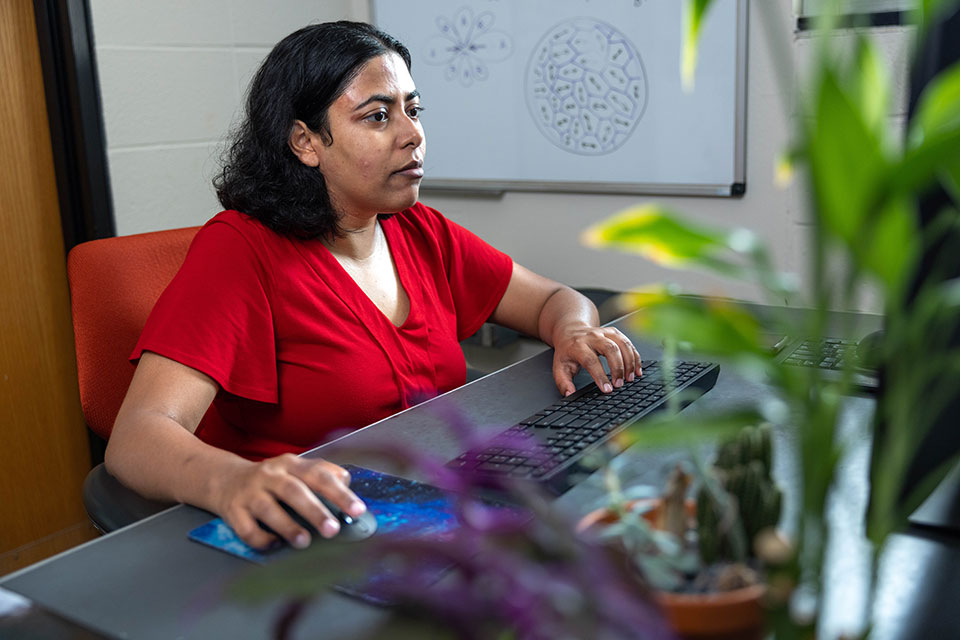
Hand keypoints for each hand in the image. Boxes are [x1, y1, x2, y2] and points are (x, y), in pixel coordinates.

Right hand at [212, 454, 365, 549]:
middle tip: (333, 530)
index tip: (358, 510)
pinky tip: (275, 544)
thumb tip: (347, 483)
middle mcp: (269, 475)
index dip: (339, 492)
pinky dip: (261, 539)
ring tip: (305, 542)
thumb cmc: (273, 480)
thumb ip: (323, 474)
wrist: (225, 480)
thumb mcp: (297, 469)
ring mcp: (249, 493)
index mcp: (291, 464)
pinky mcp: (233, 511)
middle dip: (315, 511)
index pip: (318, 474)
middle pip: (293, 491)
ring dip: (288, 526)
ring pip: (268, 509)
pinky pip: (246, 528)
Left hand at [552, 324, 642, 395]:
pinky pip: (628, 342)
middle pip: (610, 349)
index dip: (600, 376)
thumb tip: (570, 394)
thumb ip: (563, 383)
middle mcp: (592, 337)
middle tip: (620, 384)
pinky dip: (635, 356)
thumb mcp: (559, 367)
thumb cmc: (567, 352)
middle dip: (618, 368)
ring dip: (629, 362)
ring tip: (630, 378)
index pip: (591, 361)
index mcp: (577, 346)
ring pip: (622, 344)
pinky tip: (637, 369)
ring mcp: (604, 332)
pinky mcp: (614, 332)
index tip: (607, 390)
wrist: (570, 331)